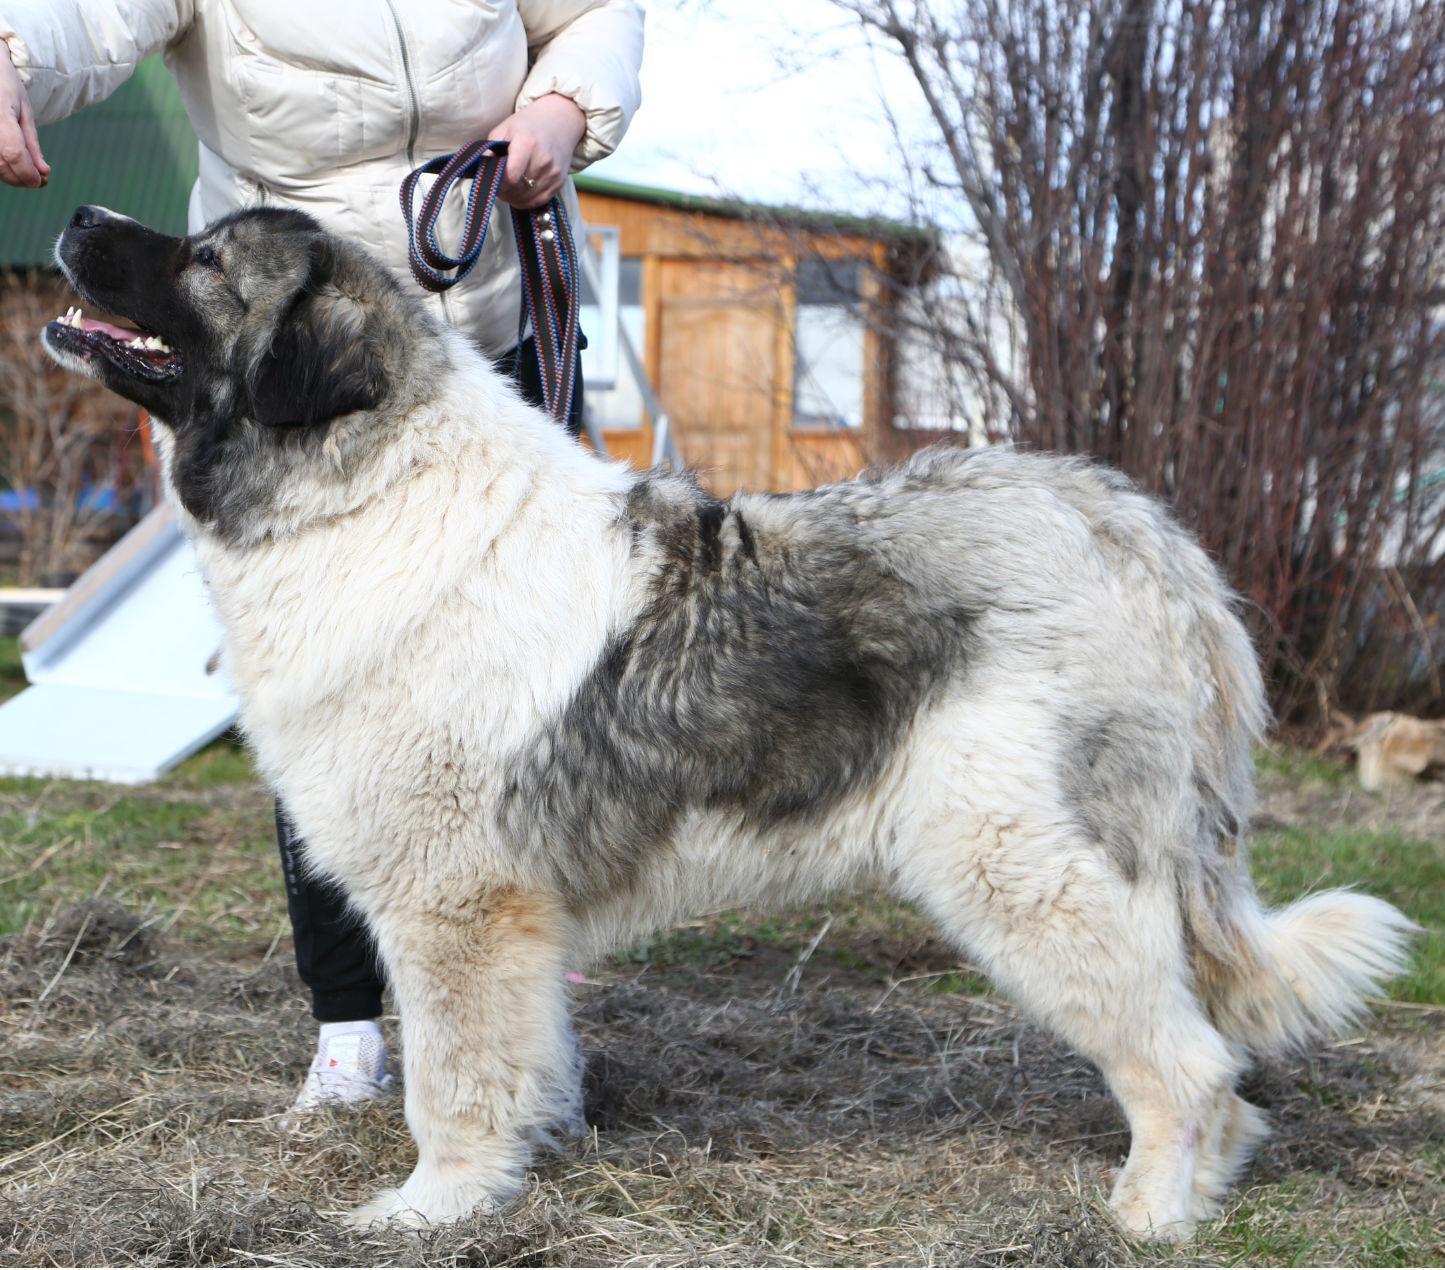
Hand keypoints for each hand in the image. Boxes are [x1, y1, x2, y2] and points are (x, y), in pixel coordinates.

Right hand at [0, 47, 47, 187]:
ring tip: (25, 171)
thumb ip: (32, 143)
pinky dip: (1, 167)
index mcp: (1, 115)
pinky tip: (11, 165)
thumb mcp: (25, 111)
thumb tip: (43, 172)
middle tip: (37, 180)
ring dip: (10, 176)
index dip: (28, 173)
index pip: (14, 153)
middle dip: (21, 178)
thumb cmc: (5, 85)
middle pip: (2, 164)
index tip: (40, 181)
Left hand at [489, 93, 585, 209]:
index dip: (498, 183)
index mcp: (527, 143)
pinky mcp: (559, 182)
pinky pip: (538, 201)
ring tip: (508, 187)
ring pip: (527, 199)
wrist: (559, 121)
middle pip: (517, 190)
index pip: (511, 177)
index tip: (493, 178)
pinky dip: (526, 201)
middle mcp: (543, 160)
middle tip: (498, 184)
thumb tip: (479, 172)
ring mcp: (553, 173)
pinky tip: (520, 192)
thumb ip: (490, 150)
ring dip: (513, 197)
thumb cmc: (527, 125)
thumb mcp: (504, 129)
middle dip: (504, 191)